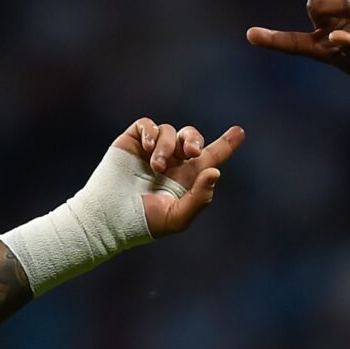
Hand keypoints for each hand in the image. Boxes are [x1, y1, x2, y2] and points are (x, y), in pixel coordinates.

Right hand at [109, 119, 243, 236]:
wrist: (109, 217)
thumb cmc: (143, 223)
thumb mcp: (177, 218)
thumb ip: (199, 198)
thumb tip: (215, 171)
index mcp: (186, 178)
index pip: (211, 157)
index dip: (226, 144)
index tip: (240, 131)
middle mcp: (172, 161)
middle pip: (191, 137)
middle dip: (194, 140)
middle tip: (192, 153)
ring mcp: (151, 150)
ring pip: (170, 132)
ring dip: (167, 147)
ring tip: (157, 168)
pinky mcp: (132, 141)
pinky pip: (148, 125)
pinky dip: (151, 133)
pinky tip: (149, 150)